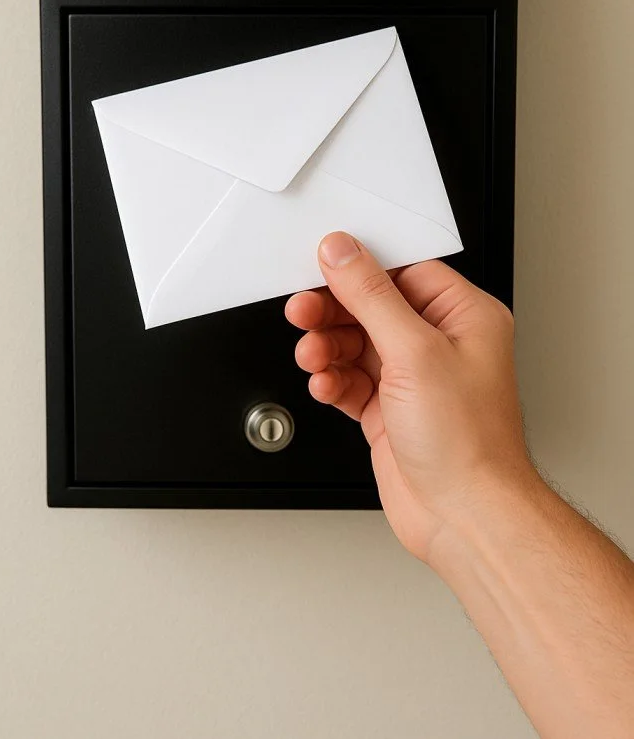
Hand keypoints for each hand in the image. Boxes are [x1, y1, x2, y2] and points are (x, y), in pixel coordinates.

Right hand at [285, 232, 535, 561]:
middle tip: (302, 311)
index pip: (404, 270)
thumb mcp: (415, 352)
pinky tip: (325, 385)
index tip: (324, 263)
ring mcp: (414, 378)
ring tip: (313, 356)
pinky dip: (332, 380)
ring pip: (355, 344)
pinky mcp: (391, 410)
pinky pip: (350, 380)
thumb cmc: (469, 443)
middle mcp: (440, 343)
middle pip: (372, 306)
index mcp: (464, 316)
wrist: (465, 517)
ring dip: (327, 347)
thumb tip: (344, 253)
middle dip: (333, 310)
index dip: (361, 265)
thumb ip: (372, 297)